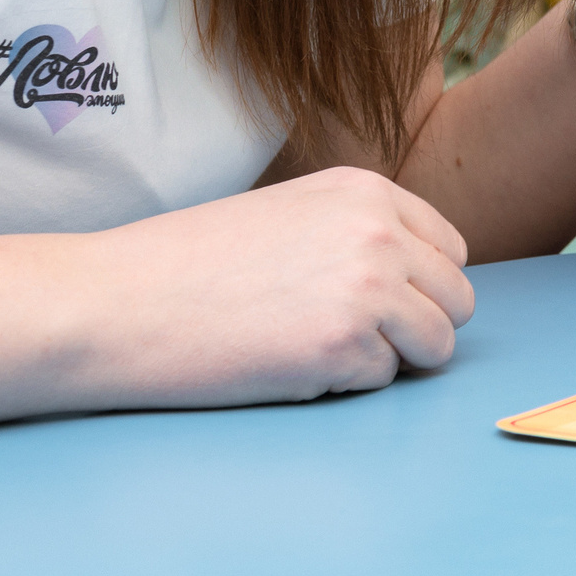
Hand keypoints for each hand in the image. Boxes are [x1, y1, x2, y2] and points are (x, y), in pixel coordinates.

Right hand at [79, 169, 475, 405]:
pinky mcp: (344, 346)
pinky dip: (343, 384)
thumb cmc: (191, 264)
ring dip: (388, 358)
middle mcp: (380, 232)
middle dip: (415, 327)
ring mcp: (368, 288)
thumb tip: (418, 278)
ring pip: (435, 344)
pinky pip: (383, 380)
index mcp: (368, 192)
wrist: (119, 302)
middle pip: (456, 300)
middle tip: (347, 336)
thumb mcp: (292, 214)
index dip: (418, 287)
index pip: (450, 251)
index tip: (374, 302)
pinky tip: (286, 362)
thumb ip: (358, 232)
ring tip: (317, 348)